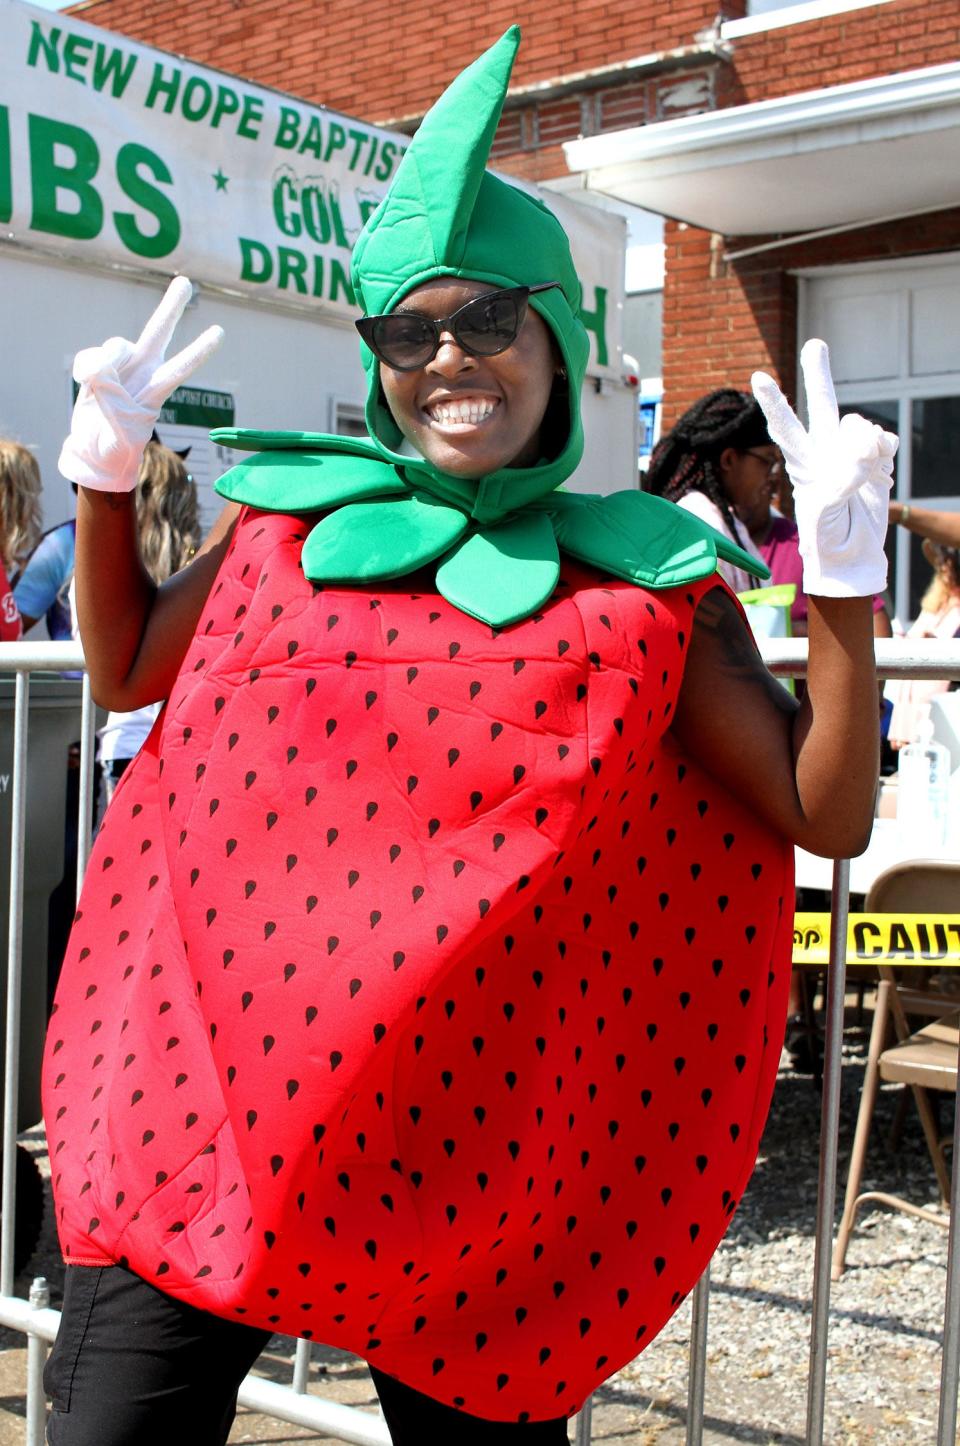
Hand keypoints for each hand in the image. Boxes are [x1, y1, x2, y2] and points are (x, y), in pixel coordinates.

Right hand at [58, 277, 222, 491]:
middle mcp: (143, 370)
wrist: (94, 450)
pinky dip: (84, 368)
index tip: (220, 333)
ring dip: (104, 364)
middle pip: (158, 332)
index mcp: (157, 389)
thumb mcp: (119, 427)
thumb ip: (110, 394)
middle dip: (171, 307)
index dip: (199, 350)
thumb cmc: (115, 445)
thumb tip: (99, 367)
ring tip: (98, 389)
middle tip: (186, 282)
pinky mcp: (99, 366)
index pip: (182, 366)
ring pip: (115, 346)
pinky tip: (84, 386)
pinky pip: (90, 356)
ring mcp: (121, 366)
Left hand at [752, 340, 897, 597]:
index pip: (785, 427)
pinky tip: (876, 479)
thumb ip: (840, 482)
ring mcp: (851, 451)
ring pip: (863, 428)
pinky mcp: (876, 457)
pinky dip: (886, 459)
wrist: (854, 556)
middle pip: (823, 404)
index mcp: (802, 464)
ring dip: (869, 452)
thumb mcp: (824, 517)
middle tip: (815, 344)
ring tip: (861, 483)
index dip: (775, 402)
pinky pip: (886, 441)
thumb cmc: (827, 541)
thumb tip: (863, 452)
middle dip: (819, 374)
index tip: (758, 376)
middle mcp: (825, 450)